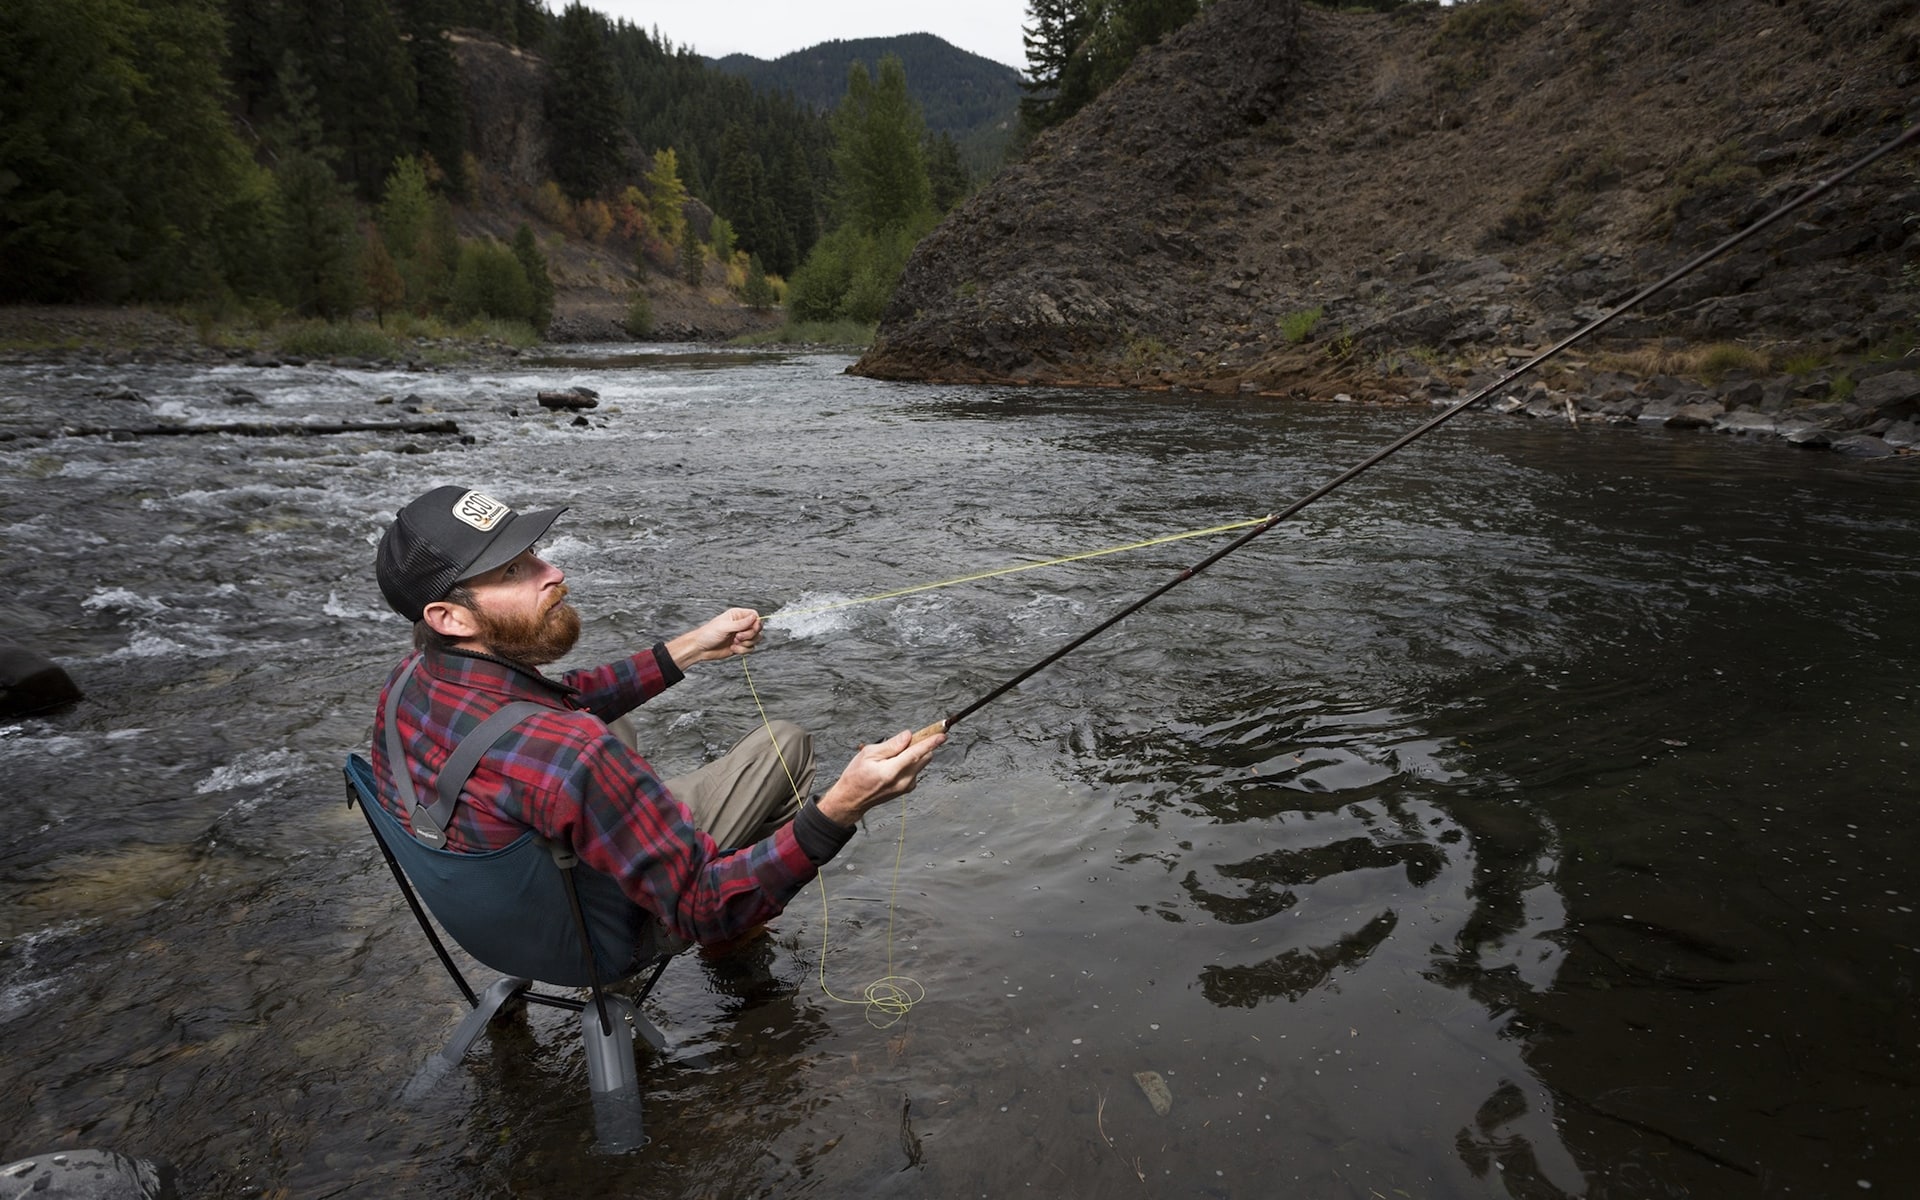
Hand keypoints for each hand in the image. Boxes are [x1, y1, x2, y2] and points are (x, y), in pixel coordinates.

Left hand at [666, 607, 761, 668]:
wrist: (700, 648)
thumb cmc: (707, 634)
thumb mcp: (724, 626)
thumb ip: (741, 623)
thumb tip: (754, 617)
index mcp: (737, 615)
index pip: (754, 616)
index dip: (756, 623)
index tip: (750, 628)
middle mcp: (740, 625)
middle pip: (757, 628)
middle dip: (749, 635)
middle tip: (738, 637)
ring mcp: (741, 636)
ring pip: (755, 639)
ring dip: (746, 643)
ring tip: (734, 642)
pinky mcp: (740, 646)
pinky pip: (750, 648)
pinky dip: (743, 650)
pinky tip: (733, 648)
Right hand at [815, 727, 946, 827]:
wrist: (852, 799)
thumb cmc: (856, 776)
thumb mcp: (868, 754)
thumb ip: (891, 745)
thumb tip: (907, 736)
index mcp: (891, 772)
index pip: (915, 754)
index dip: (930, 743)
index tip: (942, 735)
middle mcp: (903, 781)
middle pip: (924, 757)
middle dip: (920, 745)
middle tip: (904, 741)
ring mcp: (907, 786)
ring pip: (921, 763)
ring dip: (913, 754)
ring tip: (892, 755)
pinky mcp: (908, 788)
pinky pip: (915, 770)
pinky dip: (910, 762)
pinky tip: (893, 765)